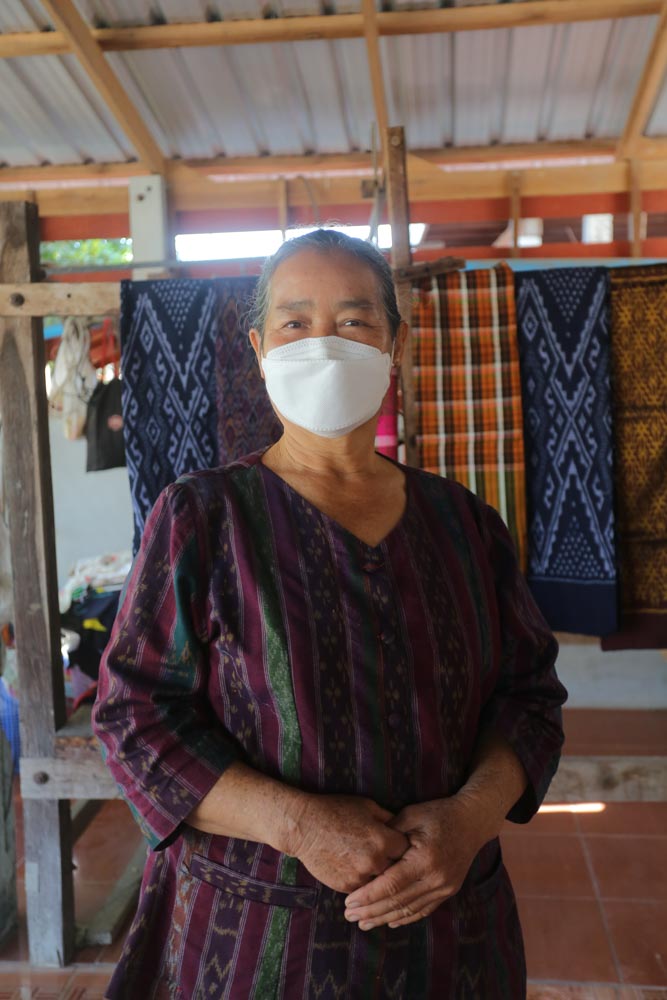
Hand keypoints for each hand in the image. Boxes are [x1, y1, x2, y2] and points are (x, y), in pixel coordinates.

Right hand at [289, 793, 409, 894]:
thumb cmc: (336, 810)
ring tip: (373, 865)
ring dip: (379, 876)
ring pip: (380, 883)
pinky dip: (363, 882)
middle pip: (397, 870)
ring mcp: (360, 876)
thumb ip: (388, 819)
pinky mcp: (346, 887)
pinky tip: (357, 870)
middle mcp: (375, 861)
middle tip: (392, 859)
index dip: (404, 847)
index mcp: (384, 840)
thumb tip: (404, 827)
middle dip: (395, 864)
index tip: (401, 845)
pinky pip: (363, 888)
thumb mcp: (367, 806)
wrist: (304, 826)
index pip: (407, 850)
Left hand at [343, 796, 483, 929]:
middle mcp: (436, 878)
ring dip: (385, 919)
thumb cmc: (438, 813)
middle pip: (398, 902)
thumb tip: (366, 850)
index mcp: (424, 859)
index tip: (349, 902)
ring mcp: (445, 887)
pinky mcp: (449, 890)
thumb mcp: (411, 814)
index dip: (368, 896)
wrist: (472, 820)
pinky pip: (424, 909)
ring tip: (364, 923)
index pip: (391, 885)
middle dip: (371, 911)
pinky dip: (406, 918)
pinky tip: (390, 922)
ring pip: (410, 910)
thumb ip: (389, 833)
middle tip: (349, 916)